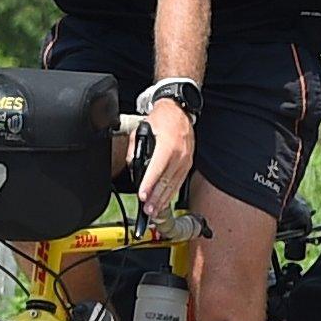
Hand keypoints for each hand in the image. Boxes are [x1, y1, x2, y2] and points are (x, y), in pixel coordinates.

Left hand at [138, 98, 196, 218]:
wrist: (179, 110)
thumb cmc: (162, 118)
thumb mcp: (142, 129)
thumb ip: (135, 149)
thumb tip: (132, 165)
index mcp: (168, 145)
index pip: (157, 169)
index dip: (149, 184)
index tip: (142, 196)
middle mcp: (180, 154)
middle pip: (166, 181)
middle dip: (156, 197)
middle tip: (147, 210)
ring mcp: (186, 160)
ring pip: (174, 184)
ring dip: (163, 199)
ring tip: (154, 210)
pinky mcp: (188, 163)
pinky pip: (179, 181)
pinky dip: (171, 192)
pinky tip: (164, 200)